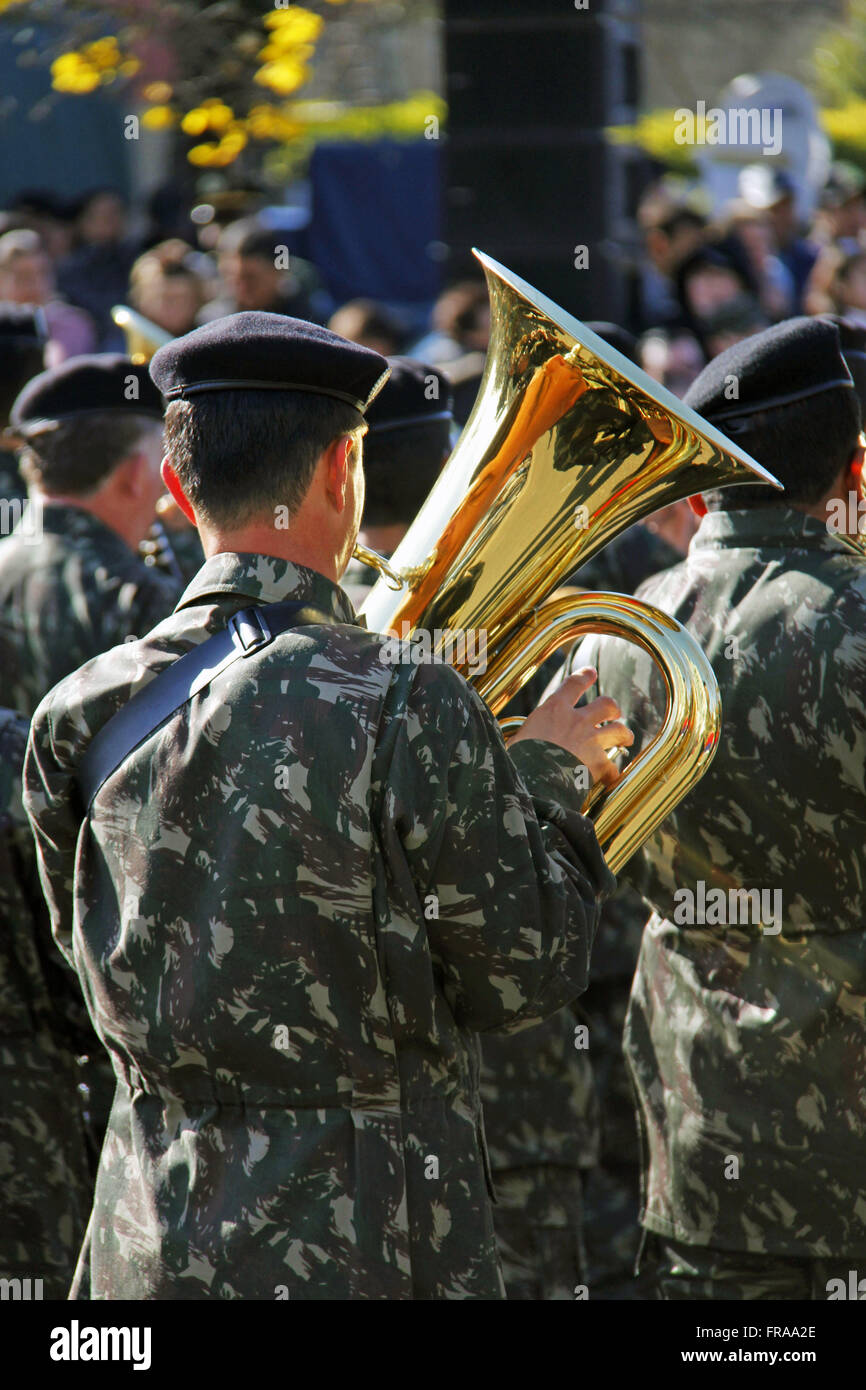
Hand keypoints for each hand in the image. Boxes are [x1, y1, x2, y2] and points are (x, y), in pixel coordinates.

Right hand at [510, 667, 633, 788]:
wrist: (533, 779)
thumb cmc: (518, 759)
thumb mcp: (517, 738)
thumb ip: (527, 735)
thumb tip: (516, 742)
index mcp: (554, 710)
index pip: (574, 684)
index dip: (585, 676)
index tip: (591, 672)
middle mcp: (577, 720)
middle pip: (606, 704)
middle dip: (612, 708)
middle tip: (615, 713)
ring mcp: (591, 741)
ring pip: (619, 731)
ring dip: (624, 735)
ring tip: (626, 738)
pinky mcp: (598, 763)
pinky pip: (612, 767)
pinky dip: (611, 773)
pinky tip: (610, 777)